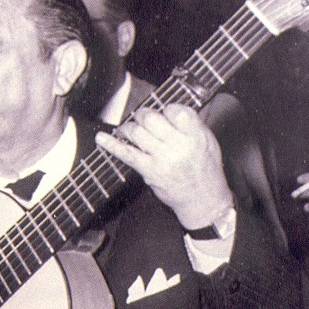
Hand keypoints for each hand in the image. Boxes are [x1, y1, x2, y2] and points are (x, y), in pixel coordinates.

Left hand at [96, 104, 233, 228]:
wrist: (202, 199)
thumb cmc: (205, 169)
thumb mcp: (208, 142)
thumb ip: (190, 125)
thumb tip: (167, 110)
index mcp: (197, 136)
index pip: (176, 111)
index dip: (167, 108)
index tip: (164, 113)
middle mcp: (180, 146)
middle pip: (151, 119)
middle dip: (142, 114)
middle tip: (140, 117)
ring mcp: (163, 159)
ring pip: (137, 133)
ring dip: (127, 127)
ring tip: (127, 129)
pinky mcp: (149, 171)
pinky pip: (127, 154)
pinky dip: (111, 145)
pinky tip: (101, 138)